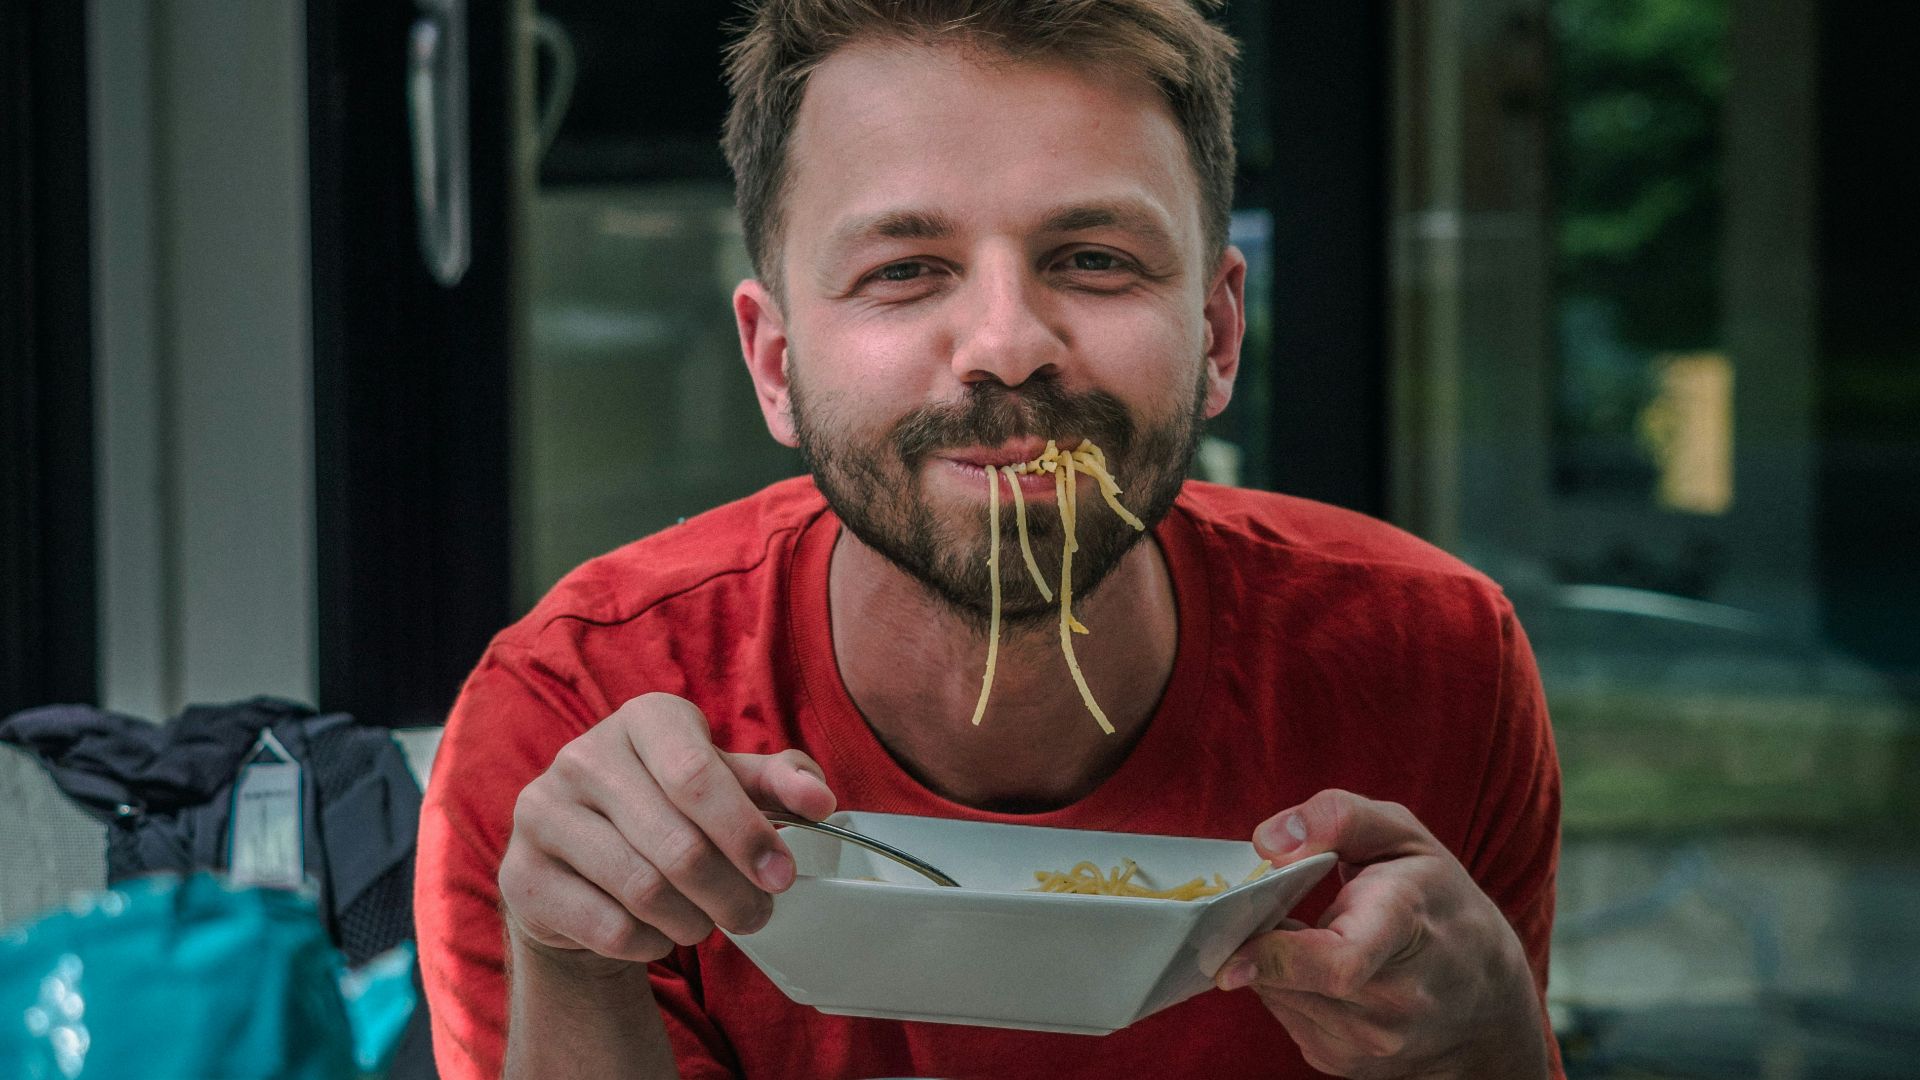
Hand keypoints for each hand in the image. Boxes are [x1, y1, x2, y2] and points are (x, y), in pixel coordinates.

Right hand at [498, 693, 836, 974]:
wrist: (583, 868)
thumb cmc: (671, 813)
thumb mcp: (728, 785)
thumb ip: (779, 784)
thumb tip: (821, 801)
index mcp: (644, 718)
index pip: (697, 776)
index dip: (746, 833)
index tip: (783, 876)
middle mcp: (584, 755)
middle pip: (677, 844)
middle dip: (732, 893)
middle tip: (758, 915)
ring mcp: (542, 813)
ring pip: (643, 891)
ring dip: (693, 921)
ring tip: (708, 923)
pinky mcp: (521, 874)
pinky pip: (607, 927)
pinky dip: (649, 942)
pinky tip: (658, 933)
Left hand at [1215, 790, 1548, 1078]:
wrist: (1487, 998)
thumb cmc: (1439, 901)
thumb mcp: (1402, 836)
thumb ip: (1337, 817)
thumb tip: (1267, 842)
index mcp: (1405, 924)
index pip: (1339, 962)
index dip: (1275, 958)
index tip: (1231, 954)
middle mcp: (1394, 996)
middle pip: (1291, 979)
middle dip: (1261, 943)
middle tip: (1270, 911)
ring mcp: (1374, 1041)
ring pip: (1278, 997)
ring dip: (1272, 964)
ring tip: (1311, 936)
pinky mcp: (1348, 1064)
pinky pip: (1286, 1017)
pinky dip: (1286, 989)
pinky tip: (1318, 971)